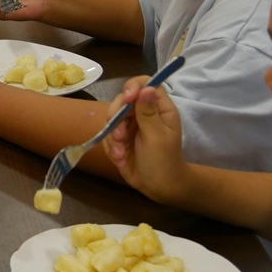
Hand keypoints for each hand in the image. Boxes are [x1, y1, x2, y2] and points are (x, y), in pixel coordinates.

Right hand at [101, 79, 185, 198]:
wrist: (158, 187)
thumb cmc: (164, 162)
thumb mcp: (157, 137)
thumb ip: (148, 113)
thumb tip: (146, 88)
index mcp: (160, 109)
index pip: (146, 84)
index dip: (134, 86)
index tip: (127, 97)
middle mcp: (144, 113)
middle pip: (123, 100)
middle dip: (117, 118)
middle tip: (120, 137)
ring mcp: (131, 125)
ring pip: (111, 118)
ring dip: (113, 138)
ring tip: (121, 154)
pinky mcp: (120, 137)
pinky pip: (107, 134)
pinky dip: (111, 147)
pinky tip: (121, 159)